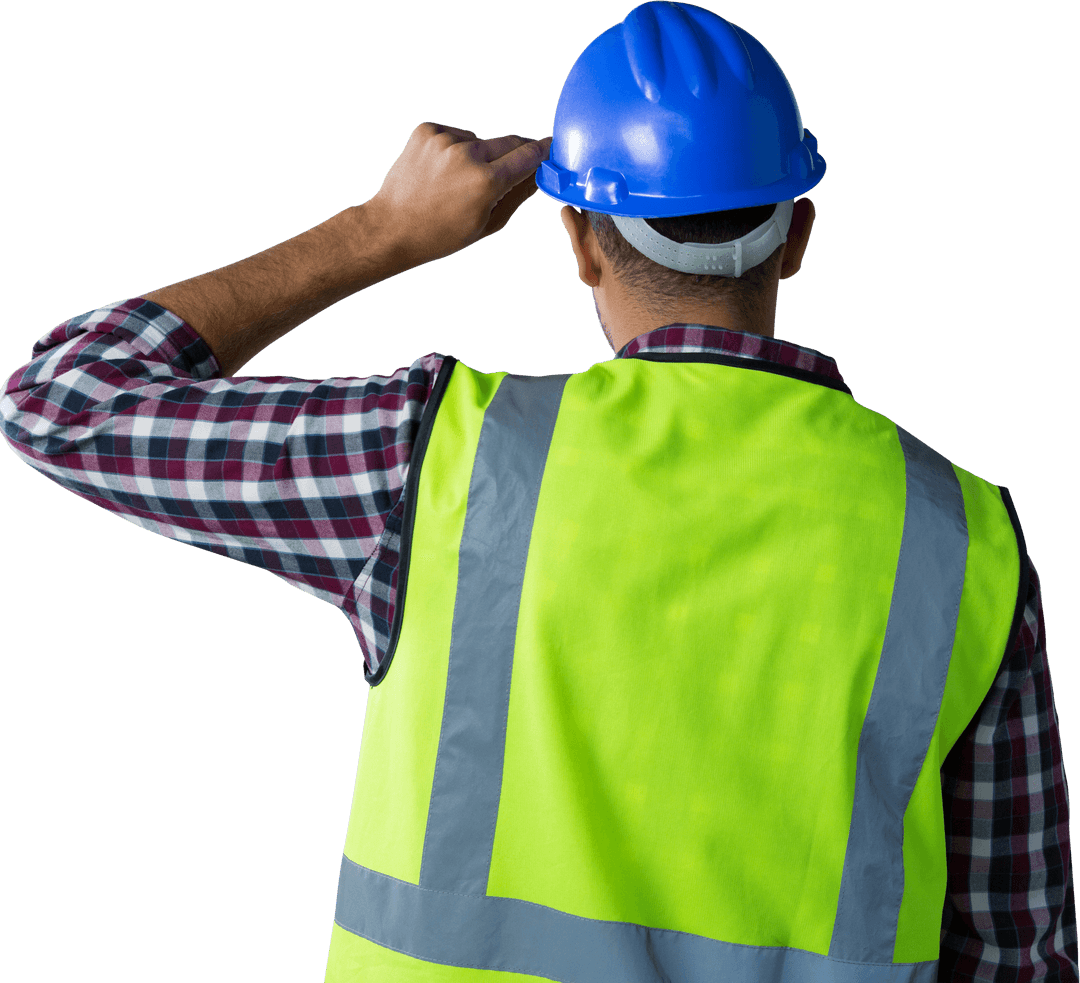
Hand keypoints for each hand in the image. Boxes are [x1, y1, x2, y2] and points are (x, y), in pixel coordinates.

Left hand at [366, 122, 551, 268]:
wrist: (392, 227)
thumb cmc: (441, 234)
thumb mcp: (487, 224)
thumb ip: (517, 195)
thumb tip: (540, 174)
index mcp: (486, 182)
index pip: (528, 155)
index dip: (542, 151)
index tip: (552, 146)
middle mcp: (466, 155)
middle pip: (508, 142)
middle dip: (515, 153)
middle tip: (511, 169)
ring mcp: (444, 140)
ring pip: (479, 140)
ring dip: (479, 155)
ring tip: (458, 182)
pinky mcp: (427, 131)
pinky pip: (455, 135)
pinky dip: (455, 149)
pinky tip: (441, 172)